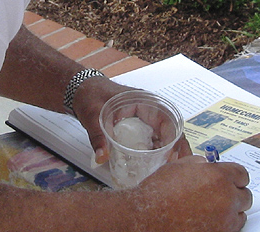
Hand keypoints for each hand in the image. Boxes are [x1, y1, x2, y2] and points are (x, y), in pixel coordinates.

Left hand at [72, 78, 191, 164]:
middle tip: (178, 168)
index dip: (172, 138)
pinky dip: (157, 150)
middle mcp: (148, 109)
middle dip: (177, 148)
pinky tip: (155, 164)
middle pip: (170, 128)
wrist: (81, 90)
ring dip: (168, 150)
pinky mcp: (138, 125)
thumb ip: (98, 136)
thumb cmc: (90, 95)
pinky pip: (153, 137)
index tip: (171, 156)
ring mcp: (144, 117)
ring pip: (164, 134)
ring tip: (169, 170)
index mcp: (142, 101)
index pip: (166, 120)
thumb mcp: (92, 115)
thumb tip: (102, 157)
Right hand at [130, 155, 252, 231]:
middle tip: (221, 192)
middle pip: (246, 195)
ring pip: (241, 213)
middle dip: (235, 192)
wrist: (149, 216)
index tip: (230, 178)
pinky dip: (226, 224)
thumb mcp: (178, 167)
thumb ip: (198, 164)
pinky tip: (212, 219)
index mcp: (218, 176)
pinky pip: (232, 228)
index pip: (242, 174)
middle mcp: (226, 197)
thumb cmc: (159, 193)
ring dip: (232, 209)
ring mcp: (225, 219)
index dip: (234, 175)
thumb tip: (204, 165)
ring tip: (214, 207)